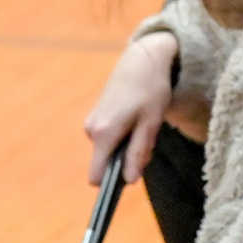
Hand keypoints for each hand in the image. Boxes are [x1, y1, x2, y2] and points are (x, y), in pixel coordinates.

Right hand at [84, 32, 177, 185]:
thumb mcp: (151, 124)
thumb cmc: (151, 90)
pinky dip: (121, 136)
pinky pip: (107, 139)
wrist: (142, 59)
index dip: (111, 183)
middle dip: (124, 162)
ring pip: (107, 151)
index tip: (129, 179)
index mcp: (104, 134)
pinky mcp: (95, 117)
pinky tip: (135, 118)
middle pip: (105, 164)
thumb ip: (138, 153)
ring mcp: (91, 123)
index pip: (97, 176)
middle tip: (146, 140)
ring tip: (142, 124)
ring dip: (125, 147)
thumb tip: (129, 180)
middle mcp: (92, 130)